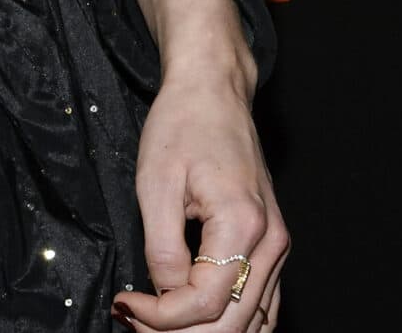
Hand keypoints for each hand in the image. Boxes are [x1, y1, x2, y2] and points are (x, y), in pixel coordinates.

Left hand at [113, 0, 287, 332]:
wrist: (214, 93)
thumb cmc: (183, 126)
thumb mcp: (155, 182)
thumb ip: (161, 246)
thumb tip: (162, 292)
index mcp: (243, 225)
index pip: (205, 301)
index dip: (160, 315)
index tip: (124, 302)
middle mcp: (272, 244)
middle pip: (233, 323)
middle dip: (178, 332)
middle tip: (134, 320)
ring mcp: (278, 247)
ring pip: (251, 322)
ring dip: (204, 332)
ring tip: (155, 320)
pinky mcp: (272, 246)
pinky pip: (261, 304)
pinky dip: (229, 321)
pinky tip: (191, 318)